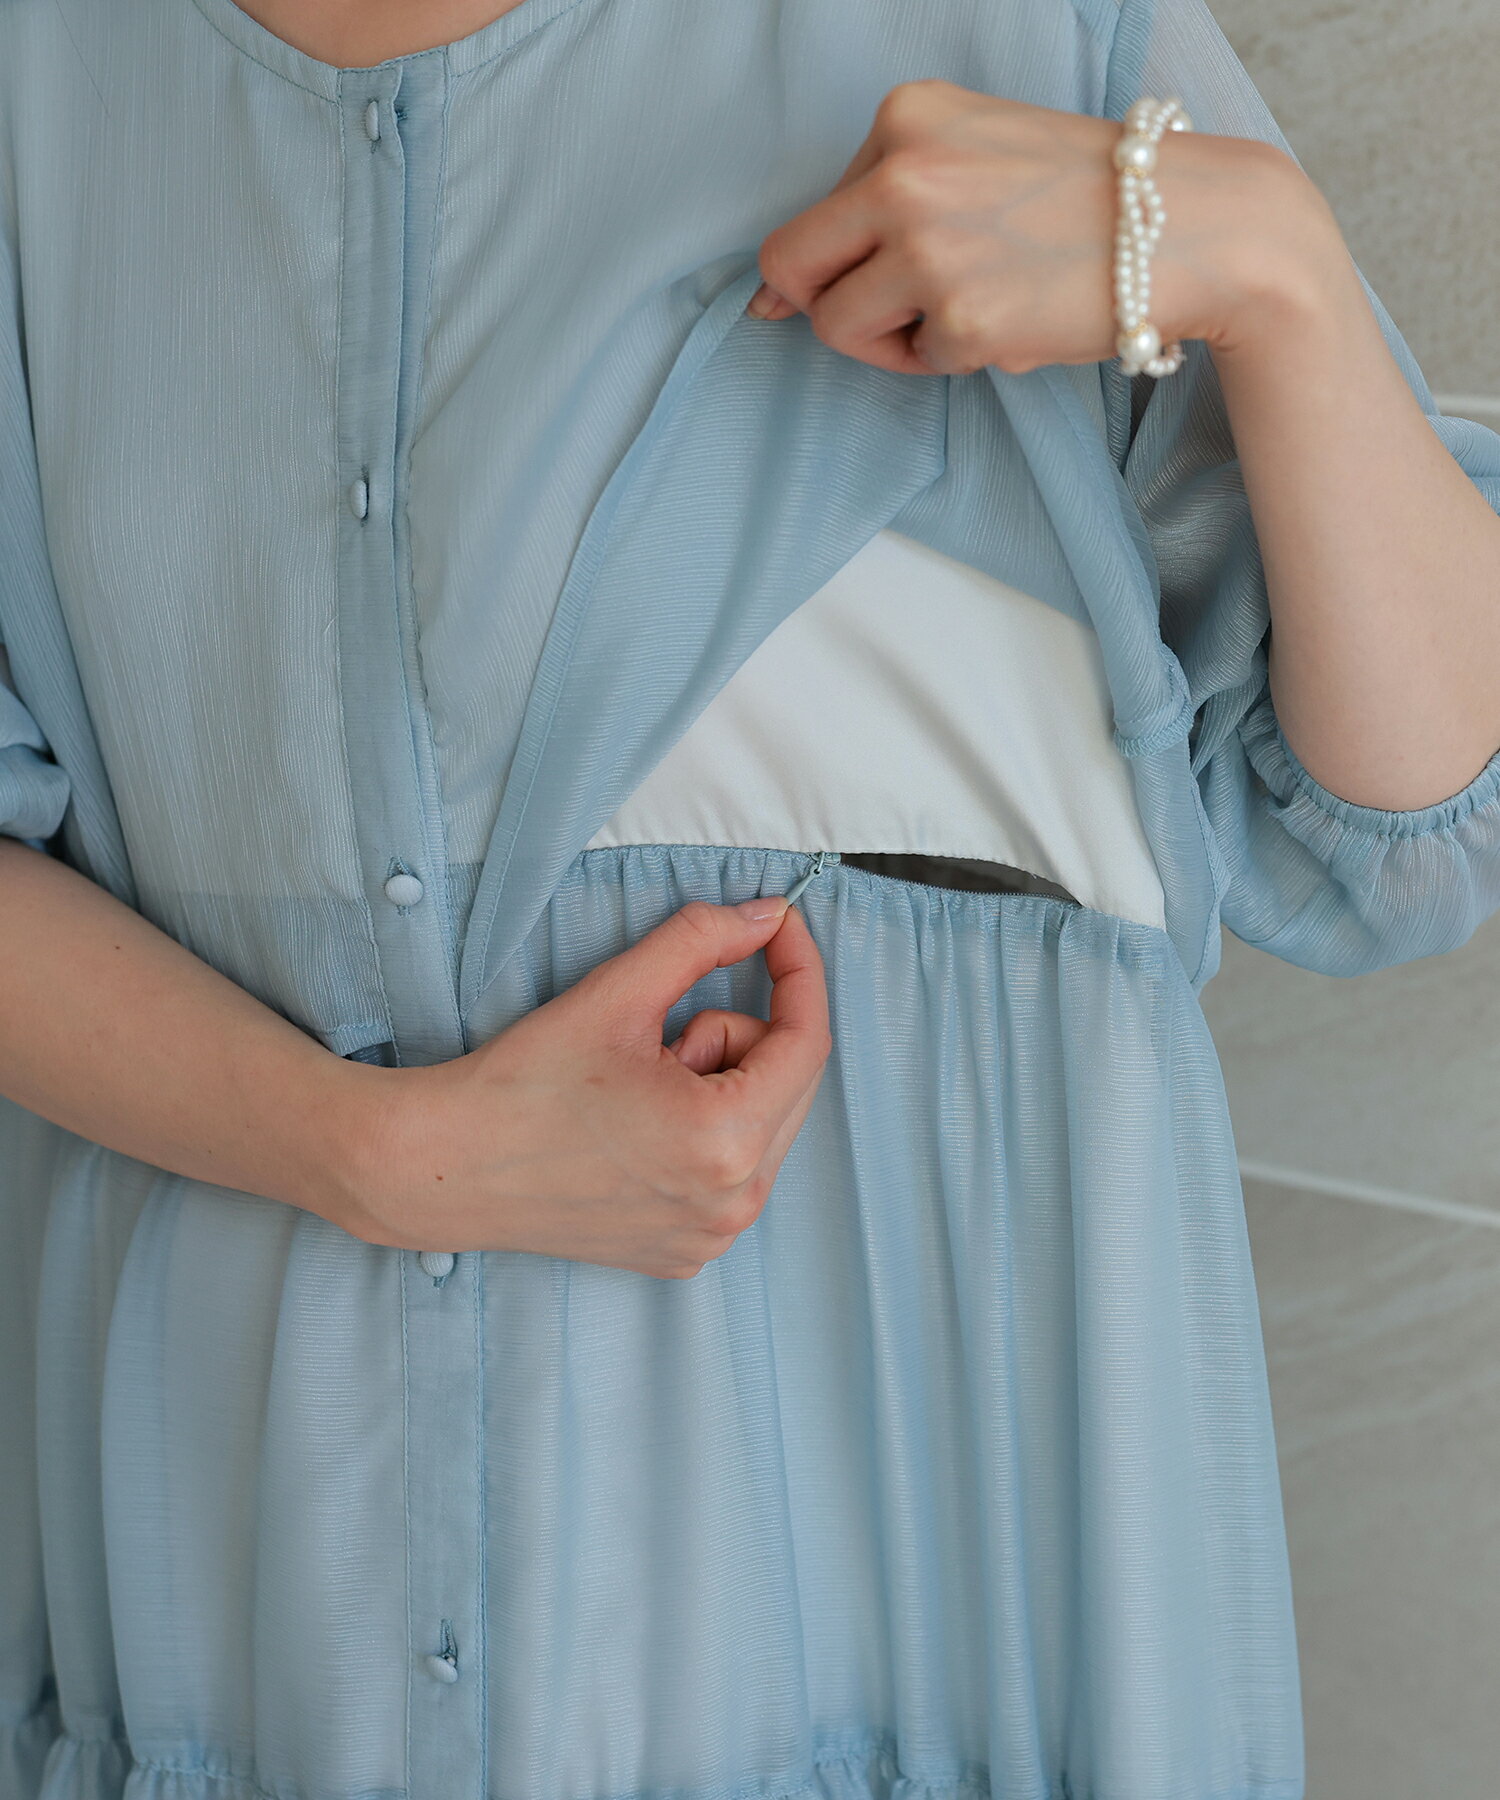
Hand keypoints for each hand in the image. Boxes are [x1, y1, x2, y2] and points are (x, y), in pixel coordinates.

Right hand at [339, 896, 832, 1279]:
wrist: (446, 1167)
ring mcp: (713, 1237)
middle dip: (738, 1035)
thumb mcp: (619, 993)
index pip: (808, 1039)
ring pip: (763, 1123)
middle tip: (659, 1033)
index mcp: (724, 1139)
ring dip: (720, 1086)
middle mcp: (733, 1203)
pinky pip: (734, 1169)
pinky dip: (704, 1134)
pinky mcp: (689, 1252)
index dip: (799, 970)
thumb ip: (703, 941)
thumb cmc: (522, 1084)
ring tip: (637, 1089)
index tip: (780, 928)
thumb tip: (769, 914)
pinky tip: (637, 1130)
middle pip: (790, 1081)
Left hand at [746, 78, 1310, 375]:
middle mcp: (902, 173)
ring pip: (837, 327)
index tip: (889, 272)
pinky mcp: (960, 318)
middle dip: (834, 302)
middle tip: (902, 307)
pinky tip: (1013, 320)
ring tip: (970, 309)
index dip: (842, 262)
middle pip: (789, 268)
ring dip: (893, 337)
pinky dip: (952, 357)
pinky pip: (913, 361)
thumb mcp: (974, 154)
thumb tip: (766, 300)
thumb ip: (876, 204)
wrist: (1194, 225)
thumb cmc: (1084, 197)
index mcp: (903, 118)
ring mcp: (926, 248)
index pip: (809, 215)